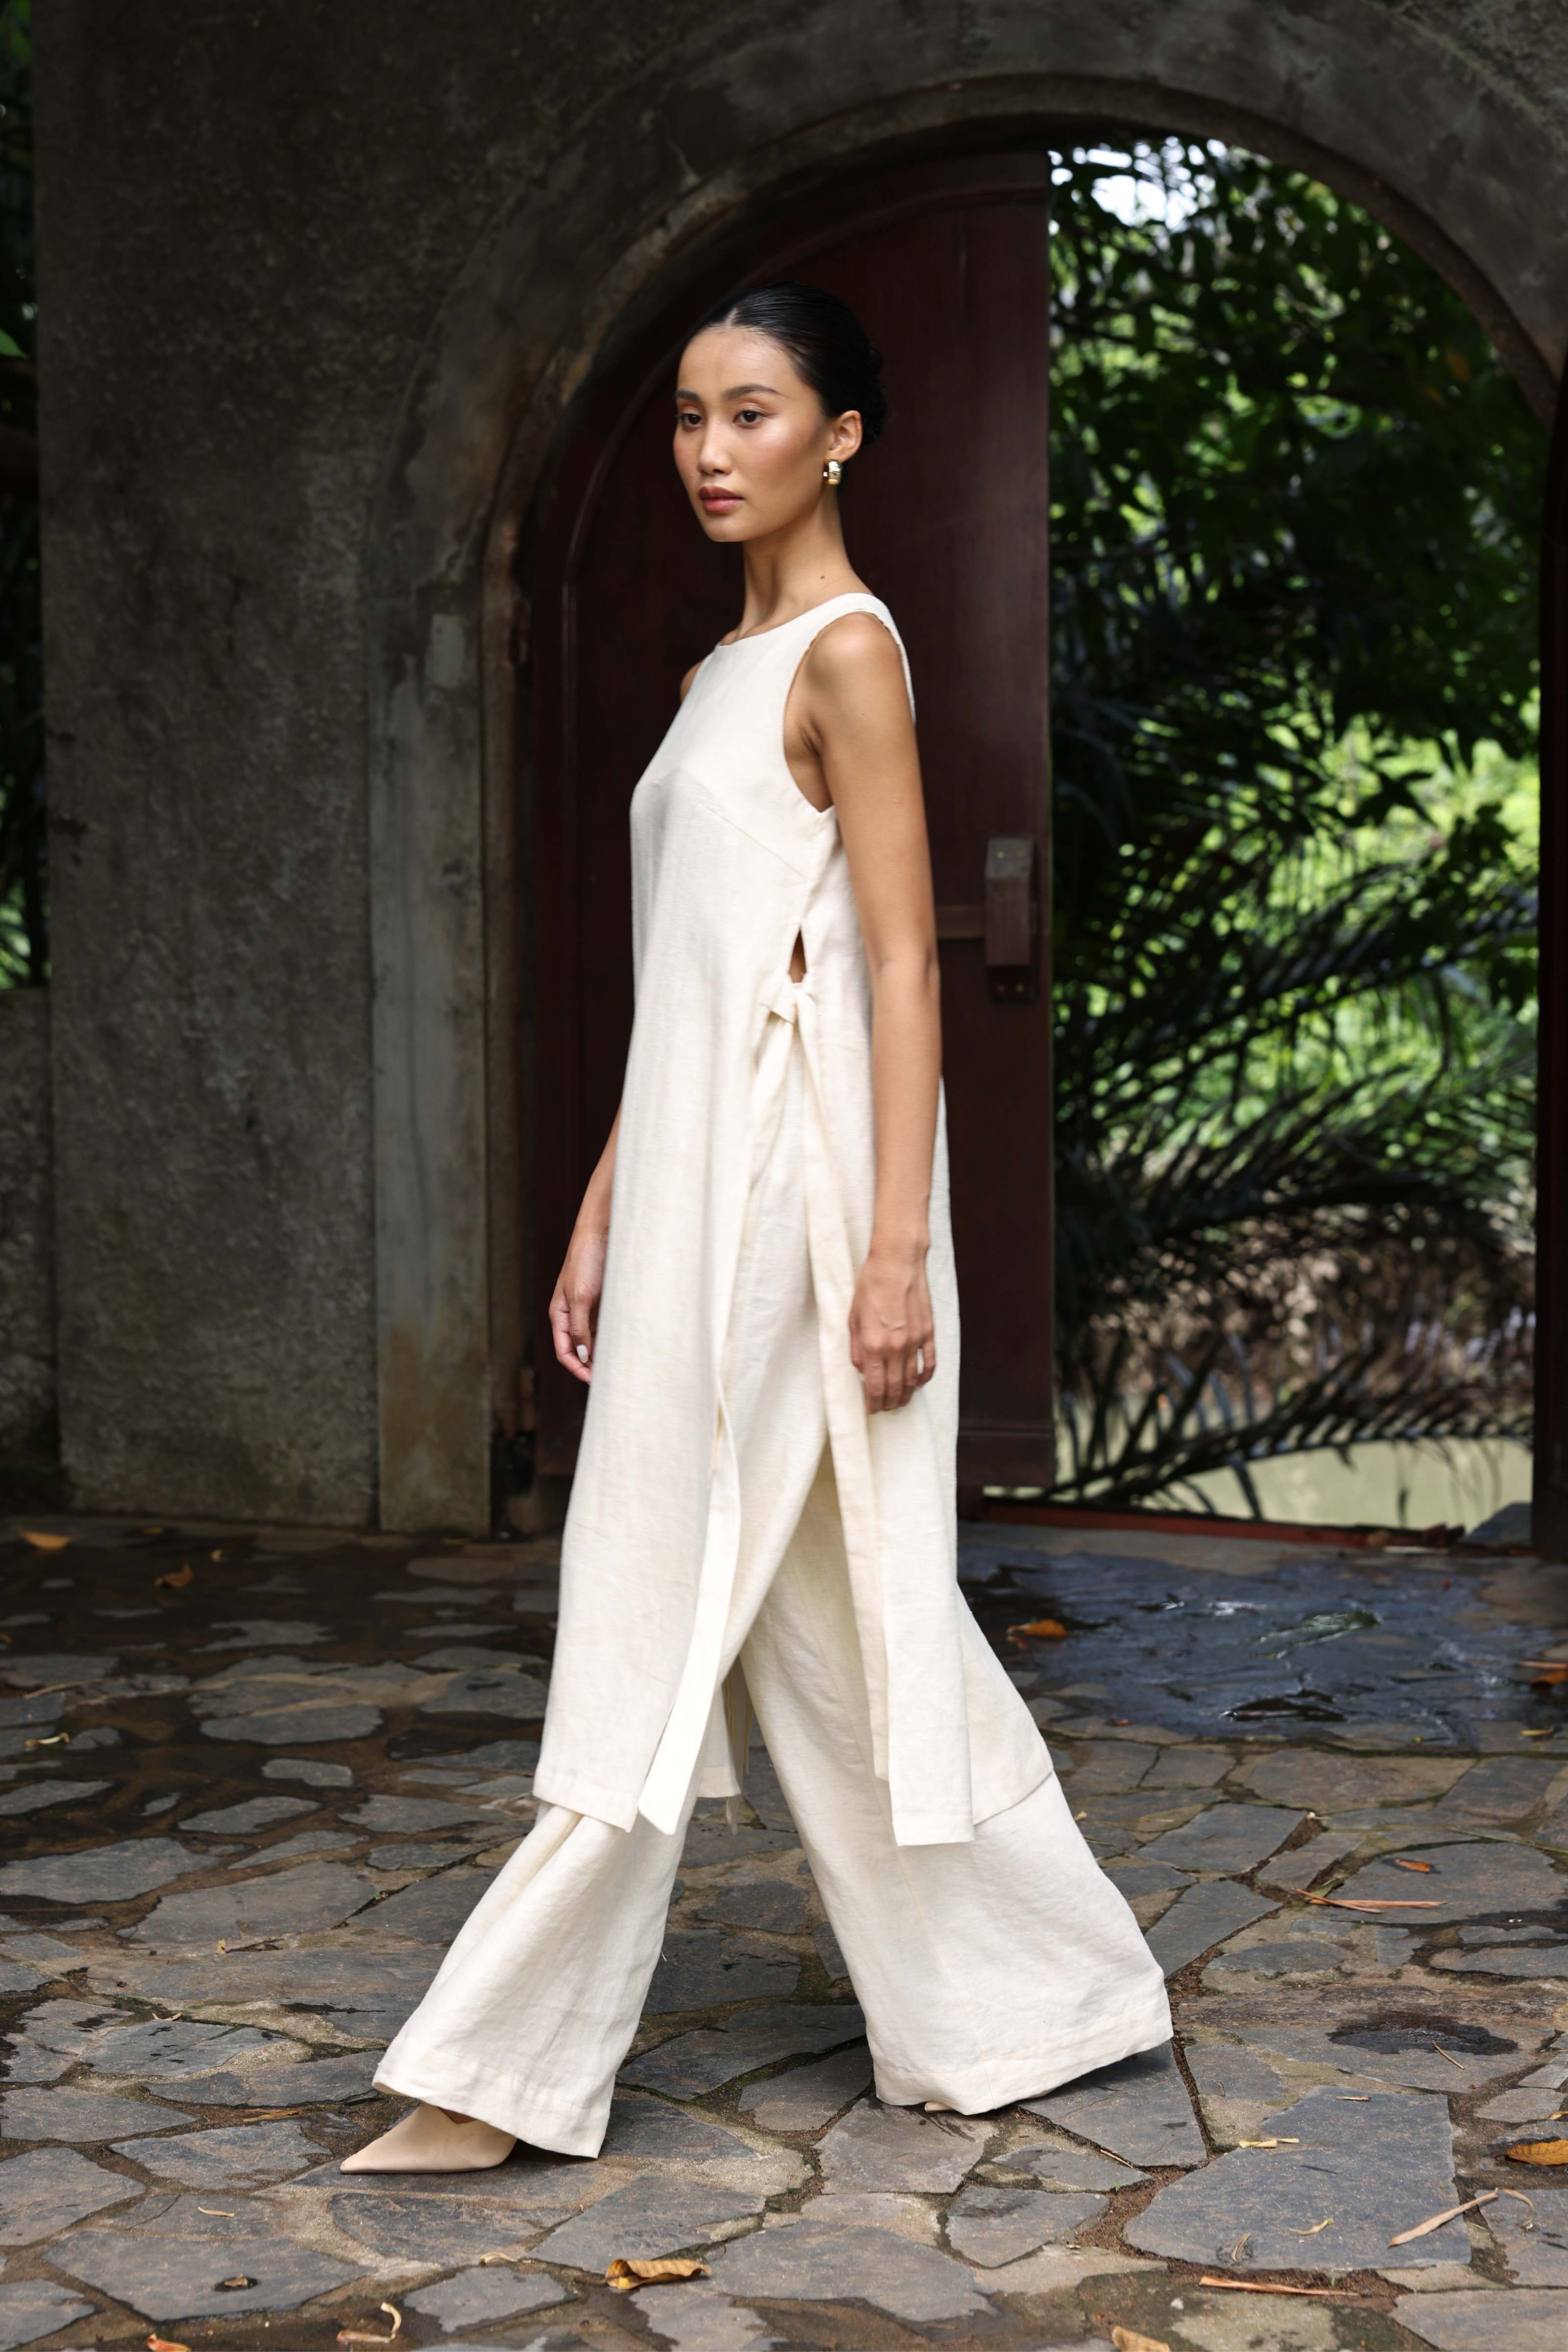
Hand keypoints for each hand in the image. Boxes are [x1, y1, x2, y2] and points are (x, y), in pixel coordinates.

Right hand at [550, 1224, 607, 1383]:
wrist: (601, 1235)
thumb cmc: (586, 1261)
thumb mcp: (580, 1296)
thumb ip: (580, 1327)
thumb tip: (583, 1355)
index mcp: (559, 1315)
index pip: (564, 1351)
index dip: (576, 1368)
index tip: (592, 1380)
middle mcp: (572, 1316)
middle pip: (578, 1350)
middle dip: (590, 1365)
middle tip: (610, 1378)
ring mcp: (587, 1310)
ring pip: (593, 1340)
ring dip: (602, 1354)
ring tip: (618, 1366)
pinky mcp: (602, 1304)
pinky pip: (605, 1328)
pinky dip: (611, 1339)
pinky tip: (623, 1346)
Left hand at [849, 1240, 935, 1412]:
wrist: (897, 1263)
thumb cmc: (870, 1286)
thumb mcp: (853, 1318)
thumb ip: (857, 1348)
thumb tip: (862, 1370)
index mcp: (873, 1345)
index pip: (874, 1386)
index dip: (873, 1403)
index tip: (871, 1409)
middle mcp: (895, 1348)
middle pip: (894, 1388)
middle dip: (888, 1403)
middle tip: (884, 1409)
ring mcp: (915, 1342)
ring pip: (913, 1380)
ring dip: (906, 1395)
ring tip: (900, 1401)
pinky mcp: (928, 1333)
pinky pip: (929, 1363)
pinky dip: (925, 1378)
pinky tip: (919, 1383)